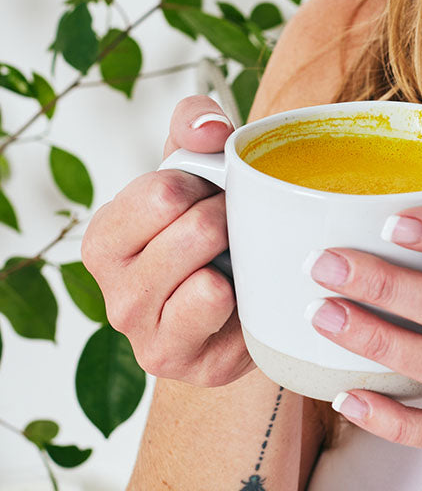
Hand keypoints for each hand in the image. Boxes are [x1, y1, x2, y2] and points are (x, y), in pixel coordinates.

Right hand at [81, 96, 253, 385]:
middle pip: (192, 230)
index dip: (205, 185)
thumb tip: (211, 128)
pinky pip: (222, 315)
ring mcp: (147, 335)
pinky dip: (246, 296)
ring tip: (240, 259)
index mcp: (106, 238)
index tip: (212, 194)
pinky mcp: (187, 365)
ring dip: (239, 257)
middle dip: (229, 218)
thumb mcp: (198, 164)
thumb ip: (195, 125)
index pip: (163, 193)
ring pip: (206, 277)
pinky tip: (245, 296)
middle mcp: (114, 292)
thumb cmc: (213, 223)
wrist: (245, 293)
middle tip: (235, 227)